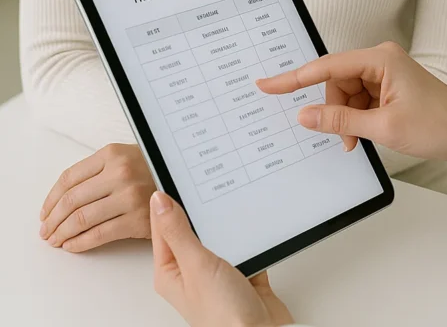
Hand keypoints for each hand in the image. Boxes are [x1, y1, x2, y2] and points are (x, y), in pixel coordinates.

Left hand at [39, 143, 155, 251]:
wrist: (185, 179)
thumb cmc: (152, 170)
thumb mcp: (126, 156)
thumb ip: (99, 169)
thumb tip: (64, 195)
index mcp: (112, 154)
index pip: (69, 178)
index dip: (51, 199)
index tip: (45, 212)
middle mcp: (119, 173)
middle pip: (72, 200)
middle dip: (53, 220)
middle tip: (45, 231)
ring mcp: (129, 196)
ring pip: (82, 219)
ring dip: (62, 233)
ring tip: (55, 240)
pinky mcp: (137, 219)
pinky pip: (99, 234)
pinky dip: (80, 243)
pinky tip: (72, 246)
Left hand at [150, 191, 292, 326]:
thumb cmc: (222, 315)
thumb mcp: (196, 264)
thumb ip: (178, 231)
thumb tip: (159, 200)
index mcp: (171, 270)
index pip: (163, 226)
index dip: (166, 199)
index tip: (173, 171)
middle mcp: (191, 271)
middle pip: (191, 228)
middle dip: (199, 205)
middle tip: (204, 178)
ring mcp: (217, 273)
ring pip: (219, 234)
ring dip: (226, 220)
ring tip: (229, 196)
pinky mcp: (242, 273)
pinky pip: (243, 244)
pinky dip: (248, 233)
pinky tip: (251, 221)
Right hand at [258, 41, 446, 174]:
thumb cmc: (437, 125)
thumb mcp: (383, 127)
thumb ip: (340, 120)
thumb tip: (306, 115)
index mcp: (379, 59)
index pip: (326, 66)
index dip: (294, 78)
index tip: (267, 84)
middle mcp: (381, 59)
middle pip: (336, 82)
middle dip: (334, 110)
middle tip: (345, 139)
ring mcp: (386, 72)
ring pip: (347, 93)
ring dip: (348, 118)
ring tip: (361, 140)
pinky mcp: (390, 85)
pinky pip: (360, 99)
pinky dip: (358, 118)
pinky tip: (366, 133)